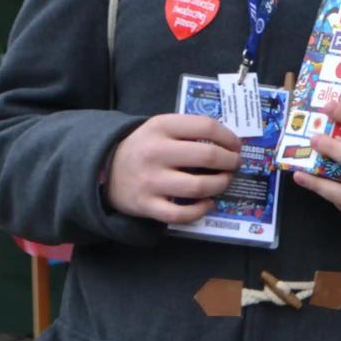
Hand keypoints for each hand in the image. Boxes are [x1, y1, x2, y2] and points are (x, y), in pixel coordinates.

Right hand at [104, 113, 240, 224]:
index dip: (229, 137)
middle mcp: (155, 152)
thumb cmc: (144, 145)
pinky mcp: (145, 205)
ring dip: (220, 184)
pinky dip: (200, 210)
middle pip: (208, 156)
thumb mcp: (161, 127)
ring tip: (224, 181)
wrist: (104, 168)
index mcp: (161, 126)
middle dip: (230, 161)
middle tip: (234, 164)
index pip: (206, 126)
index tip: (237, 145)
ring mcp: (150, 181)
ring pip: (199, 186)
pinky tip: (208, 203)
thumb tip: (229, 142)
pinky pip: (181, 213)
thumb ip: (190, 129)